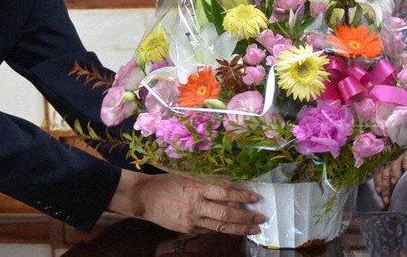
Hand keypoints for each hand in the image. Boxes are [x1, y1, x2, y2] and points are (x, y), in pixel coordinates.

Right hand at [108, 171, 265, 235]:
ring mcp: (192, 221)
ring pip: (220, 226)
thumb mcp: (188, 176)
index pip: (225, 193)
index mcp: (197, 189)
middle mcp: (196, 206)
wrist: (144, 198)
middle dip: (246, 218)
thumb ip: (209, 181)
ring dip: (239, 228)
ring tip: (254, 229)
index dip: (243, 196)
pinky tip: (232, 228)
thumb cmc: (166, 183)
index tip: (257, 198)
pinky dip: (222, 229)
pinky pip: (209, 230)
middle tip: (262, 218)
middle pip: (226, 214)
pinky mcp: (188, 230)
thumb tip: (230, 183)